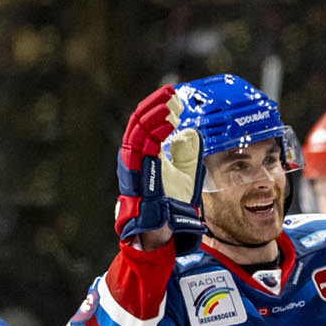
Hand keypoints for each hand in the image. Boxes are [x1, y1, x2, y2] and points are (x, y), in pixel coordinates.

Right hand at [115, 85, 179, 246]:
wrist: (161, 232)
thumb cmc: (169, 206)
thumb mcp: (184, 174)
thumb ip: (187, 154)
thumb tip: (192, 133)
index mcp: (143, 156)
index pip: (146, 125)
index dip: (158, 110)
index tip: (174, 98)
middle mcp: (134, 158)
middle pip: (139, 123)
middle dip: (155, 106)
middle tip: (171, 93)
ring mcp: (132, 165)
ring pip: (137, 131)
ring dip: (154, 114)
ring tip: (169, 103)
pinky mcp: (135, 175)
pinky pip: (140, 147)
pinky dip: (153, 132)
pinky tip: (168, 123)